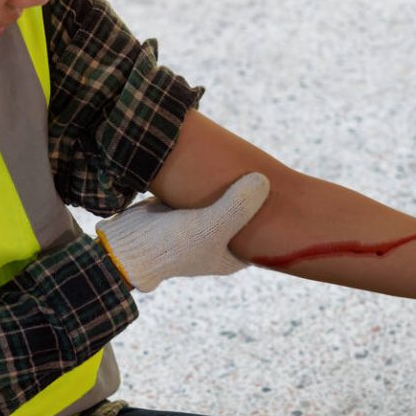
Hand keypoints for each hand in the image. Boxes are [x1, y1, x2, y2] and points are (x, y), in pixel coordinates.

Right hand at [96, 172, 269, 291]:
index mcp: (232, 257)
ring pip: (225, 201)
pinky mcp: (182, 210)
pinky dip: (211, 180)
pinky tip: (220, 159)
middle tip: (272, 170)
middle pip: (247, 215)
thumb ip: (238, 205)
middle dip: (257, 197)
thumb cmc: (171, 245)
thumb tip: (263, 181)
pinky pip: (204, 192)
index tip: (290, 193)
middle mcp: (219, 242)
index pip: (265, 238)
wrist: (125, 246)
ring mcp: (200, 226)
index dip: (279, 217)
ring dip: (233, 185)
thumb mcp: (211, 226)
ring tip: (249, 160)